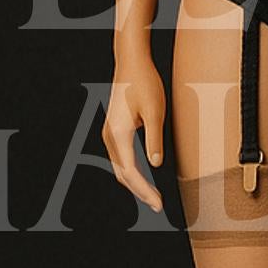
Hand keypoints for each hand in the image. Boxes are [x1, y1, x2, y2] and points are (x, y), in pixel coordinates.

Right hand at [102, 54, 166, 211]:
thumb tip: (155, 165)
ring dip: (135, 183)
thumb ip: (154, 139)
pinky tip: (145, 176)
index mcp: (119, 133)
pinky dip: (132, 171)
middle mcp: (110, 136)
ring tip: (152, 196)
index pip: (131, 172)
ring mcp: (109, 133)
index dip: (144, 191)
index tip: (158, 203)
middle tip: (158, 205)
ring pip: (120, 167)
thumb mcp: (156, 111)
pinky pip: (121, 157)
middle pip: (122, 174)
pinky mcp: (113, 129)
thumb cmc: (145, 83)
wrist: (131, 62)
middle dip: (140, 191)